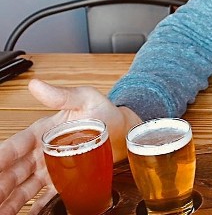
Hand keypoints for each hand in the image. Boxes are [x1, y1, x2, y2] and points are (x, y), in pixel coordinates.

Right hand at [0, 80, 140, 213]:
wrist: (124, 131)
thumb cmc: (104, 113)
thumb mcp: (85, 99)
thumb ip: (63, 96)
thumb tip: (37, 85)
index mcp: (42, 131)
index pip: (16, 146)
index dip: (2, 157)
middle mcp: (42, 152)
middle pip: (15, 171)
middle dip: (2, 184)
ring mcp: (51, 168)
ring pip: (24, 187)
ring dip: (11, 200)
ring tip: (1, 211)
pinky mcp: (64, 180)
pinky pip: (44, 196)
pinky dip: (33, 207)